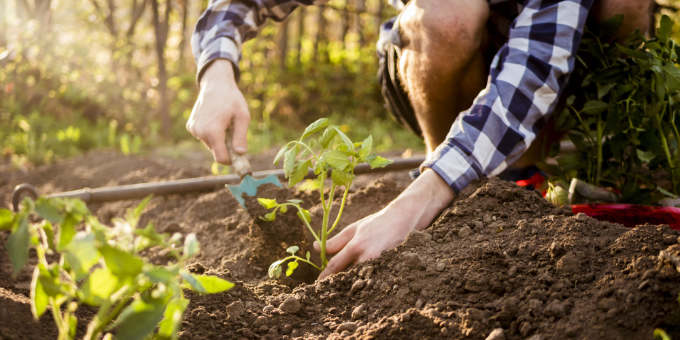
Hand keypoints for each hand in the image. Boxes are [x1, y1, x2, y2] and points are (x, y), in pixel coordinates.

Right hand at [186, 60, 249, 163]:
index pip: (221, 158)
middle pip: (216, 151)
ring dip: (219, 139)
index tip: (239, 158)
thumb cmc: (232, 99)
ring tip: (224, 122)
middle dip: (226, 147)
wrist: (215, 84)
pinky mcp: (190, 126)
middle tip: (233, 131)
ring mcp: (193, 129)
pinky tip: (215, 119)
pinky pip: (204, 137)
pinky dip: (211, 133)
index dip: (231, 161)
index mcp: (213, 131)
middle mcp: (200, 132)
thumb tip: (240, 153)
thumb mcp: (242, 117)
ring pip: (210, 144)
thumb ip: (241, 137)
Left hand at [316, 169, 454, 278]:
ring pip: (360, 280)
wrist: (401, 219)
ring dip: (351, 285)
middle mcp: (367, 257)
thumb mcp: (353, 229)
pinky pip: (373, 279)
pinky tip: (361, 283)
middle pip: (347, 278)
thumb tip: (315, 247)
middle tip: (329, 290)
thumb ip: (335, 241)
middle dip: (338, 284)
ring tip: (344, 288)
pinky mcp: (389, 268)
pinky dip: (365, 282)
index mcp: (355, 246)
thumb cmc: (375, 223)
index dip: (325, 277)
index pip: (335, 266)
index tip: (317, 285)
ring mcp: (379, 264)